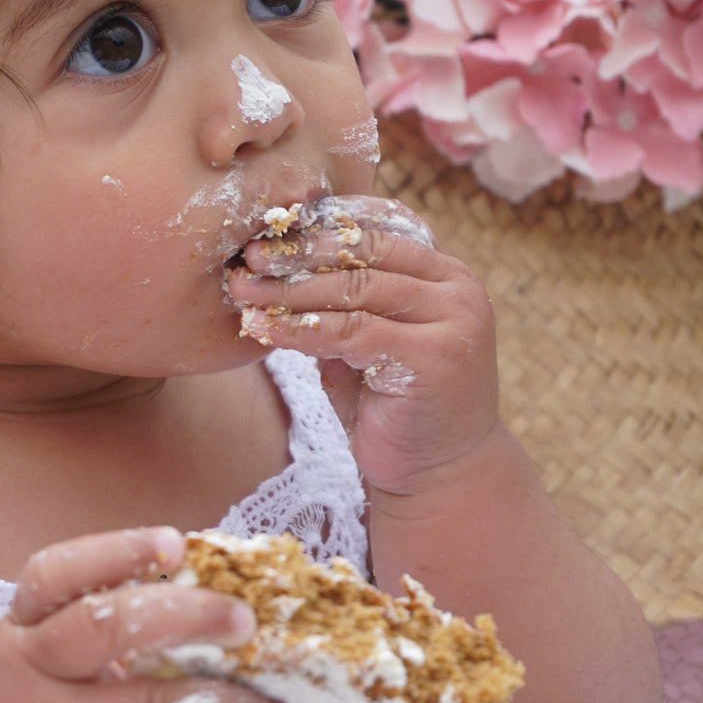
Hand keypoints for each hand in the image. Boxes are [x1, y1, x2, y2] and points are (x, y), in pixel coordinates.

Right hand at [0, 526, 297, 702]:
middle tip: (243, 619)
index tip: (175, 543)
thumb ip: (99, 614)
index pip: (57, 575)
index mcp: (21, 628)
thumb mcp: (36, 642)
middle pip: (105, 634)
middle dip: (184, 619)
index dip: (116, 552)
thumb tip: (210, 583)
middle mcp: (27, 678)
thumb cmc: (26, 691)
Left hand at [227, 195, 499, 497]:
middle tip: (247, 256)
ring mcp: (454, 321)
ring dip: (292, 290)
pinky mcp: (435, 357)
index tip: (267, 230)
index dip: (320, 226)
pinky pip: (354, 332)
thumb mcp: (364, 340)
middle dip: (299, 253)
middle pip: (365, 253)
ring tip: (244, 291)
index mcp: (445, 271)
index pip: (377, 228)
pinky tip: (265, 329)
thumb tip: (272, 261)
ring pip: (357, 290)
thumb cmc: (391, 404)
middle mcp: (457, 288)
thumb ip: (340, 300)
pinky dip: (303, 328)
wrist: (436, 476)